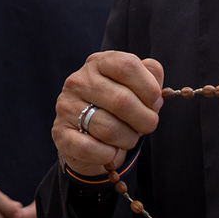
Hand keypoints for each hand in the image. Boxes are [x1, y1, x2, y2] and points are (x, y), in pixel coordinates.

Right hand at [53, 51, 165, 175]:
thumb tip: (158, 92)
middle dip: (144, 119)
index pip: (127, 66)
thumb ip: (151, 78)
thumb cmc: (118, 109)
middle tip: (148, 125)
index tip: (156, 102)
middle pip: (121, 100)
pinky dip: (107, 154)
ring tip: (129, 138)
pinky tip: (110, 151)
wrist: (89, 137)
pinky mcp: (61, 133)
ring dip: (128, 139)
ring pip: (108, 128)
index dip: (148, 87)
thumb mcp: (136, 87)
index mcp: (99, 63)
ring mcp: (66, 106)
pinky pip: (89, 148)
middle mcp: (79, 81)